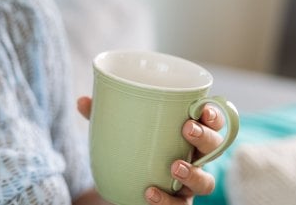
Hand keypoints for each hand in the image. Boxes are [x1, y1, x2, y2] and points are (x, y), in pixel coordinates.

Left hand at [77, 97, 223, 204]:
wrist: (128, 184)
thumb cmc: (134, 148)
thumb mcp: (119, 129)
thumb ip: (104, 115)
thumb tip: (82, 101)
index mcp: (188, 133)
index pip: (211, 121)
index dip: (213, 114)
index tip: (202, 107)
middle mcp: (195, 157)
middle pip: (214, 148)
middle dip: (205, 137)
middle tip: (187, 129)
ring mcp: (189, 183)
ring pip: (206, 181)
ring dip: (193, 173)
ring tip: (174, 166)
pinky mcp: (177, 203)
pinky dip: (167, 201)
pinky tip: (149, 193)